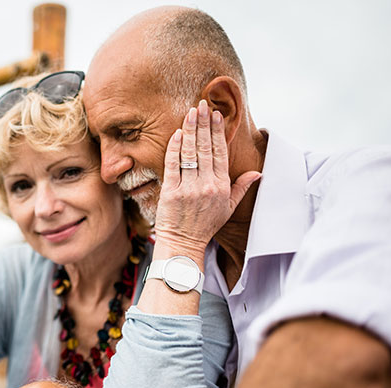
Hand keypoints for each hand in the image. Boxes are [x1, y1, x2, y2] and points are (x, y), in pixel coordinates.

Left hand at [154, 100, 260, 260]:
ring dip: (191, 130)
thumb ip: (242, 188)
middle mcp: (206, 185)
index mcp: (221, 186)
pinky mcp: (171, 191)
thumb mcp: (229, 208)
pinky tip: (177, 133)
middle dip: (204, 124)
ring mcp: (188, 188)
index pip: (220, 153)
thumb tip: (258, 173)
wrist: (183, 243)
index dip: (218, 132)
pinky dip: (175, 148)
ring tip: (191, 112)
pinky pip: (173, 165)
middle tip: (202, 104)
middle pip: (206, 149)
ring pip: (190, 153)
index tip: (216, 114)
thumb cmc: (205, 225)